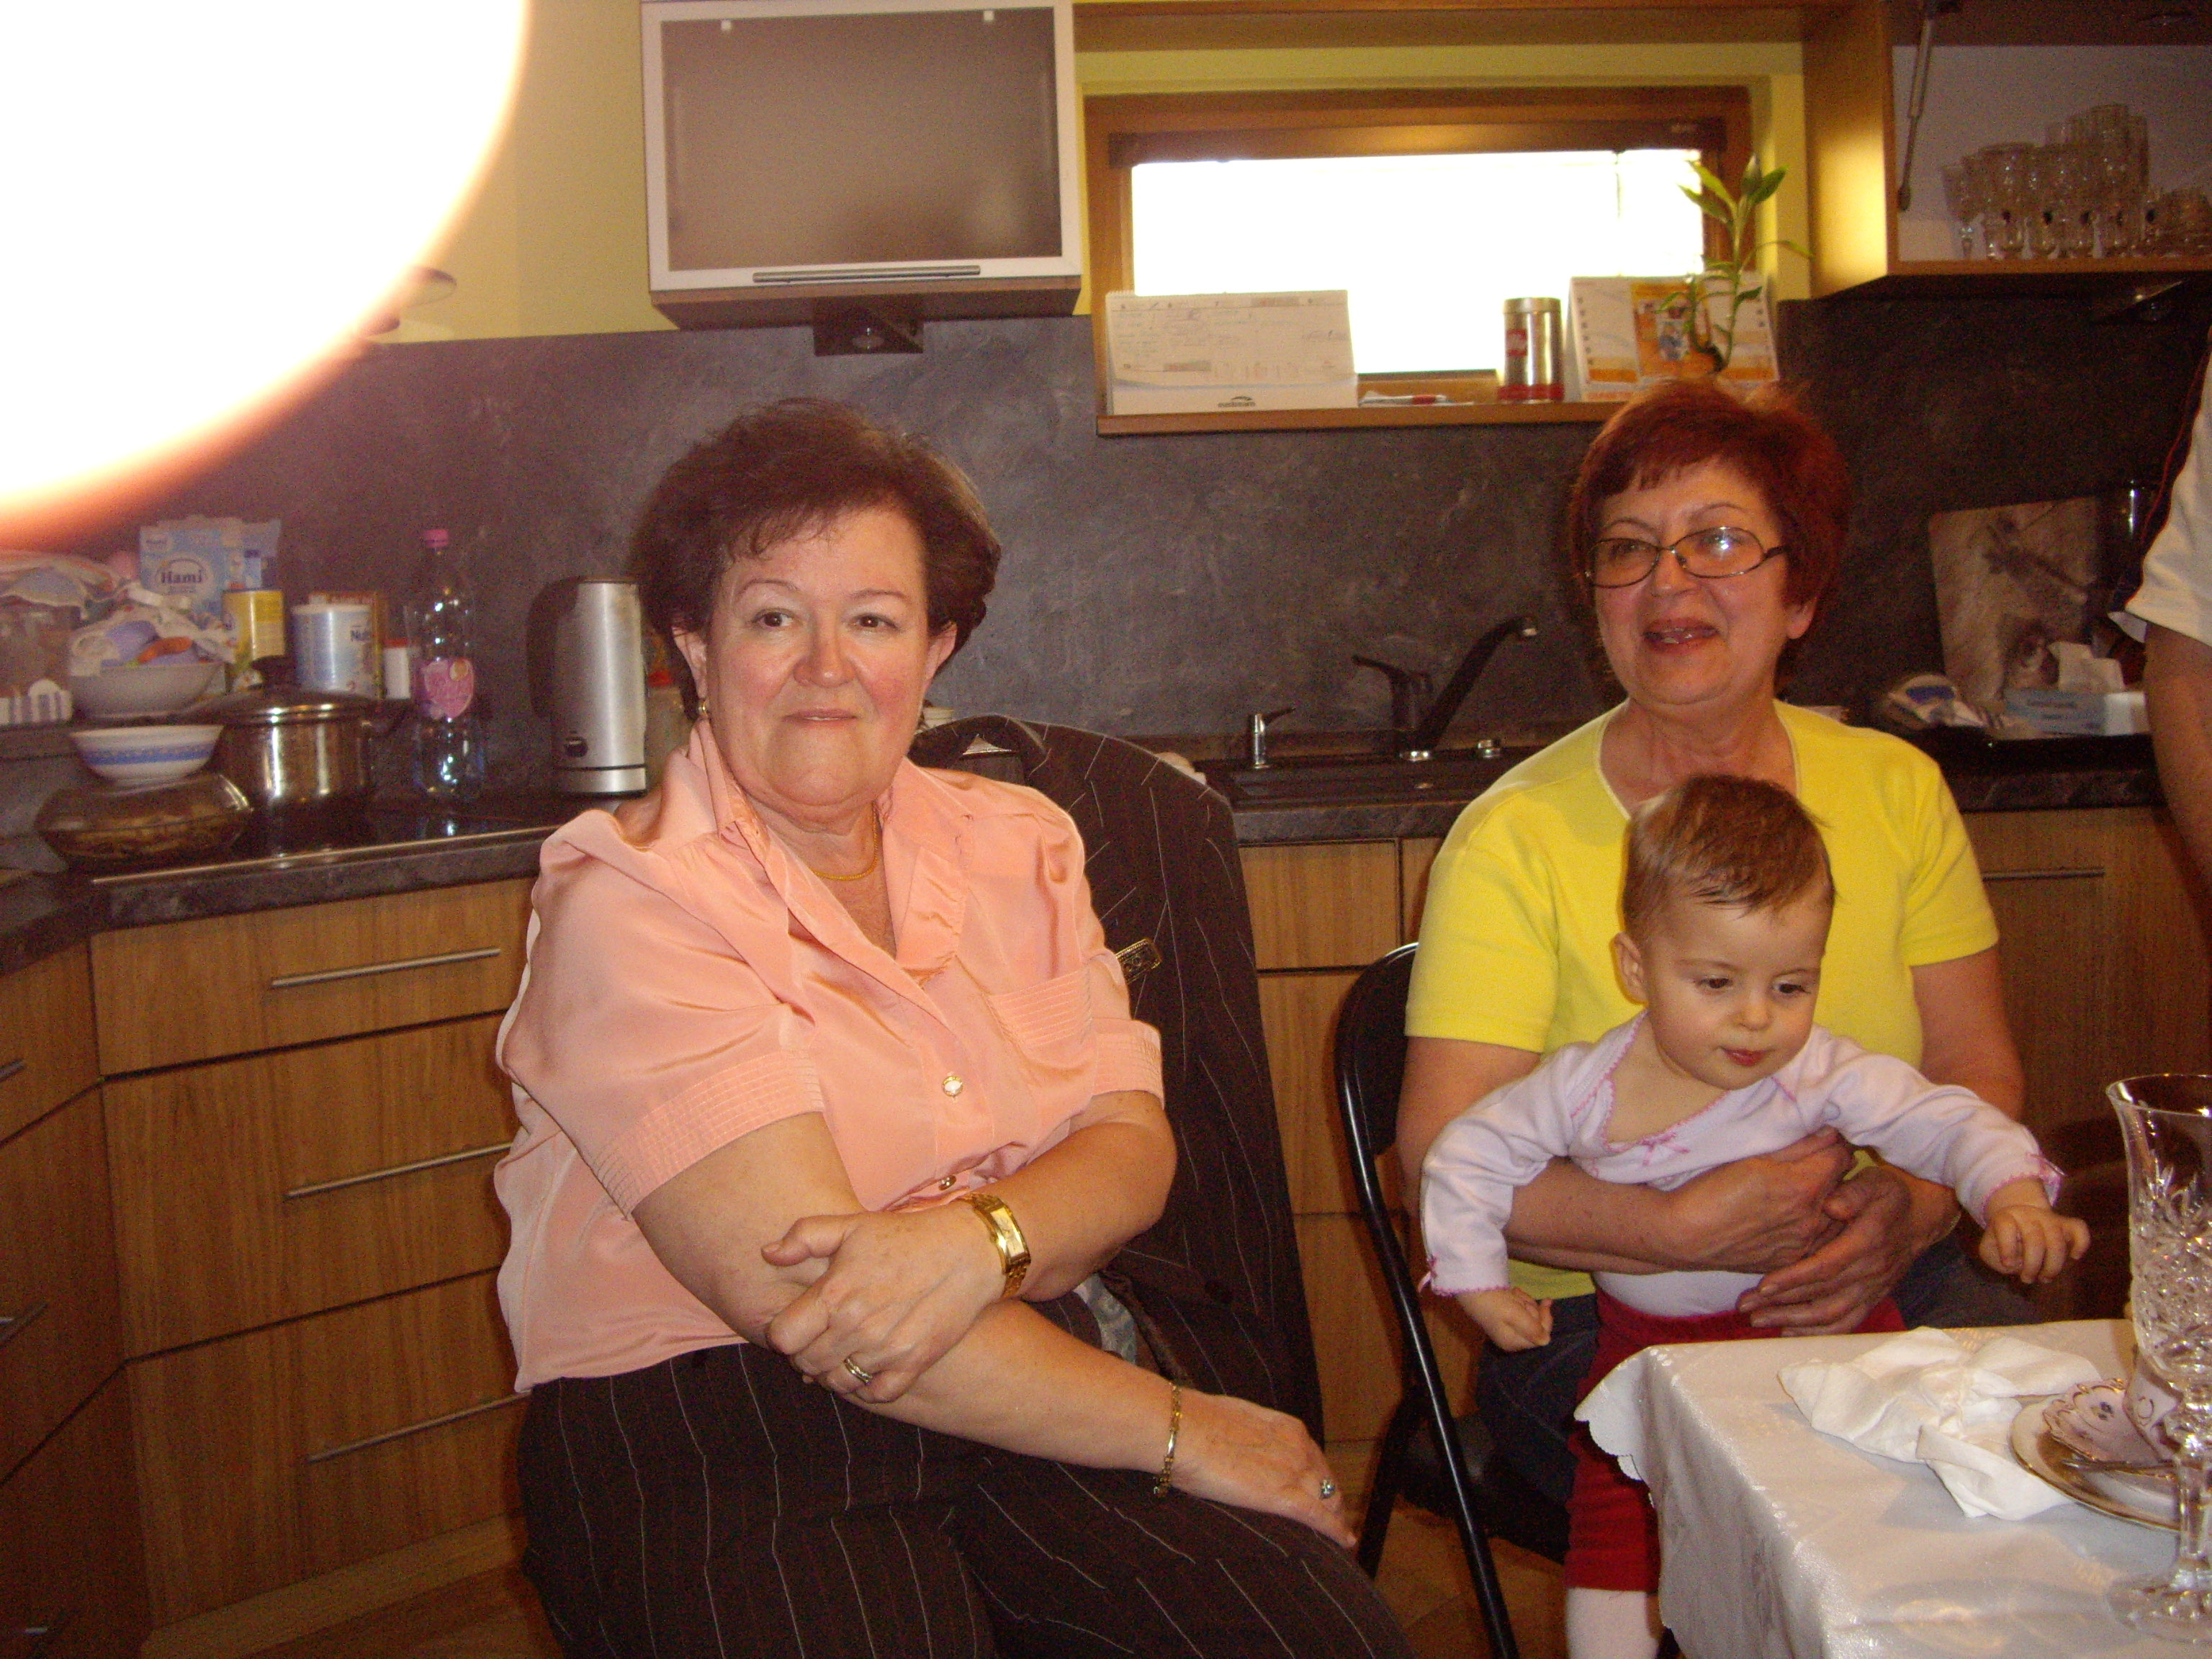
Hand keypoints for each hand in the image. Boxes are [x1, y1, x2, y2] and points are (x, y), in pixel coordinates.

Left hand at [761, 1204, 1002, 1401]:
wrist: (967, 1252)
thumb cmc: (904, 1236)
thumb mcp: (850, 1225)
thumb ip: (803, 1236)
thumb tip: (768, 1254)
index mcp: (835, 1293)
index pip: (783, 1339)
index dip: (783, 1333)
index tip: (797, 1323)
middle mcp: (857, 1327)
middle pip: (807, 1365)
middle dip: (805, 1354)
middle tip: (820, 1337)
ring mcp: (886, 1349)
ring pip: (838, 1383)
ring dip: (834, 1371)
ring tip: (843, 1351)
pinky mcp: (913, 1363)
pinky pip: (877, 1394)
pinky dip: (868, 1386)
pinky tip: (870, 1365)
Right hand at [1168, 1390, 1353, 1546]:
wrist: (1185, 1431)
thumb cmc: (1196, 1423)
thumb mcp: (1234, 1420)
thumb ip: (1248, 1437)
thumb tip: (1237, 1445)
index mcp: (1287, 1428)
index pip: (1314, 1458)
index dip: (1319, 1477)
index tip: (1318, 1489)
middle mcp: (1299, 1448)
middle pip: (1327, 1479)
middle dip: (1332, 1498)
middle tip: (1332, 1517)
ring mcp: (1295, 1472)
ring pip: (1330, 1499)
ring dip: (1336, 1517)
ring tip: (1338, 1535)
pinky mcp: (1285, 1497)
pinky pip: (1320, 1518)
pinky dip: (1336, 1531)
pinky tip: (1344, 1542)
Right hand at [1460, 1288, 1551, 1351]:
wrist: (1471, 1287)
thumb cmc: (1493, 1303)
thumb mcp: (1515, 1315)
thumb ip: (1533, 1329)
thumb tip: (1546, 1341)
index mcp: (1514, 1342)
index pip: (1541, 1336)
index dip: (1545, 1319)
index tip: (1546, 1301)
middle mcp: (1511, 1338)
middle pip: (1535, 1324)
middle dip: (1532, 1308)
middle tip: (1519, 1296)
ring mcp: (1507, 1327)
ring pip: (1529, 1315)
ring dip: (1525, 1302)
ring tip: (1513, 1293)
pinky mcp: (1503, 1316)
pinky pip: (1520, 1310)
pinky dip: (1519, 1300)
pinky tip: (1511, 1293)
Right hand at [1660, 1129, 1851, 1273]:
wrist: (1684, 1236)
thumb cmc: (1710, 1190)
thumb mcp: (1751, 1156)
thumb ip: (1798, 1144)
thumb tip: (1831, 1132)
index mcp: (1805, 1186)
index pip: (1842, 1156)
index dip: (1832, 1144)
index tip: (1819, 1141)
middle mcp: (1813, 1219)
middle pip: (1842, 1185)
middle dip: (1829, 1172)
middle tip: (1806, 1164)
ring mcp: (1804, 1244)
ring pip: (1834, 1215)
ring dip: (1825, 1201)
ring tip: (1796, 1192)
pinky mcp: (1792, 1260)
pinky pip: (1817, 1239)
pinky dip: (1811, 1225)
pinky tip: (1786, 1217)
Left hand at [1737, 1165, 1928, 1333]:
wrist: (1922, 1216)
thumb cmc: (1890, 1195)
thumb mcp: (1874, 1182)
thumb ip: (1852, 1192)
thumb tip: (1832, 1206)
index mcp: (1867, 1242)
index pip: (1827, 1267)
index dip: (1795, 1278)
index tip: (1764, 1286)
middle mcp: (1871, 1272)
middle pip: (1824, 1297)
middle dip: (1783, 1304)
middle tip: (1747, 1307)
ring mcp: (1872, 1289)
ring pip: (1832, 1316)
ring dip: (1794, 1322)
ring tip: (1759, 1320)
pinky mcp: (1872, 1298)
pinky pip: (1846, 1323)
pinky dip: (1818, 1333)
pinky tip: (1789, 1332)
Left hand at [1979, 1202, 2090, 1283]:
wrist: (2020, 1219)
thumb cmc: (2003, 1241)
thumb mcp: (1989, 1250)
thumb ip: (1996, 1258)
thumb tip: (2017, 1263)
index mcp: (2005, 1218)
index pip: (2006, 1226)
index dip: (2007, 1247)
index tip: (2008, 1265)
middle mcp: (2028, 1215)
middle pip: (2034, 1239)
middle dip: (2032, 1265)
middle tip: (2028, 1279)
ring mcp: (2049, 1218)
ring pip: (2056, 1241)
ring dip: (2053, 1265)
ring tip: (2044, 1278)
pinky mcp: (2066, 1224)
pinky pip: (2079, 1229)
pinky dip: (2081, 1244)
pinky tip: (2074, 1256)